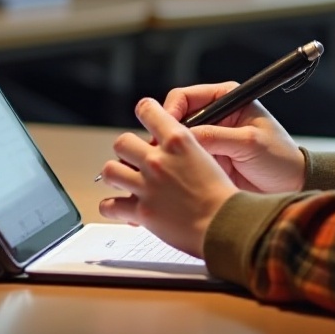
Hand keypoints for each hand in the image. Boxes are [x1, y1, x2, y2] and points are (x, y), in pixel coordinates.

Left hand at [98, 98, 238, 256]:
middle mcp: (158, 159)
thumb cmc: (222, 193)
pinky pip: (110, 206)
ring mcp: (146, 185)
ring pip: (109, 170)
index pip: (148, 110)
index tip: (145, 114)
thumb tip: (174, 146)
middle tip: (135, 159)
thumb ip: (186, 149)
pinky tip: (119, 207)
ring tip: (124, 181)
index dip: (145, 111)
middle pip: (122, 141)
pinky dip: (111, 207)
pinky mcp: (141, 211)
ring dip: (116, 175)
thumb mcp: (207, 157)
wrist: (225, 223)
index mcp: (178, 140)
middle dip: (127, 150)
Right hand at [162, 82, 305, 192]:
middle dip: (164, 135)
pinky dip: (175, 168)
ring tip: (160, 169)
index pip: (186, 97)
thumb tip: (184, 136)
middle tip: (157, 153)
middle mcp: (215, 116)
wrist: (291, 186)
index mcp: (227, 99)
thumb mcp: (249, 143)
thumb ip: (216, 137)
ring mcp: (209, 139)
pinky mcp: (207, 161)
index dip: (171, 112)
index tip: (165, 130)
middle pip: (176, 120)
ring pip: (176, 142)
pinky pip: (183, 161)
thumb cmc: (279, 158)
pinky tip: (170, 180)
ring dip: (168, 154)